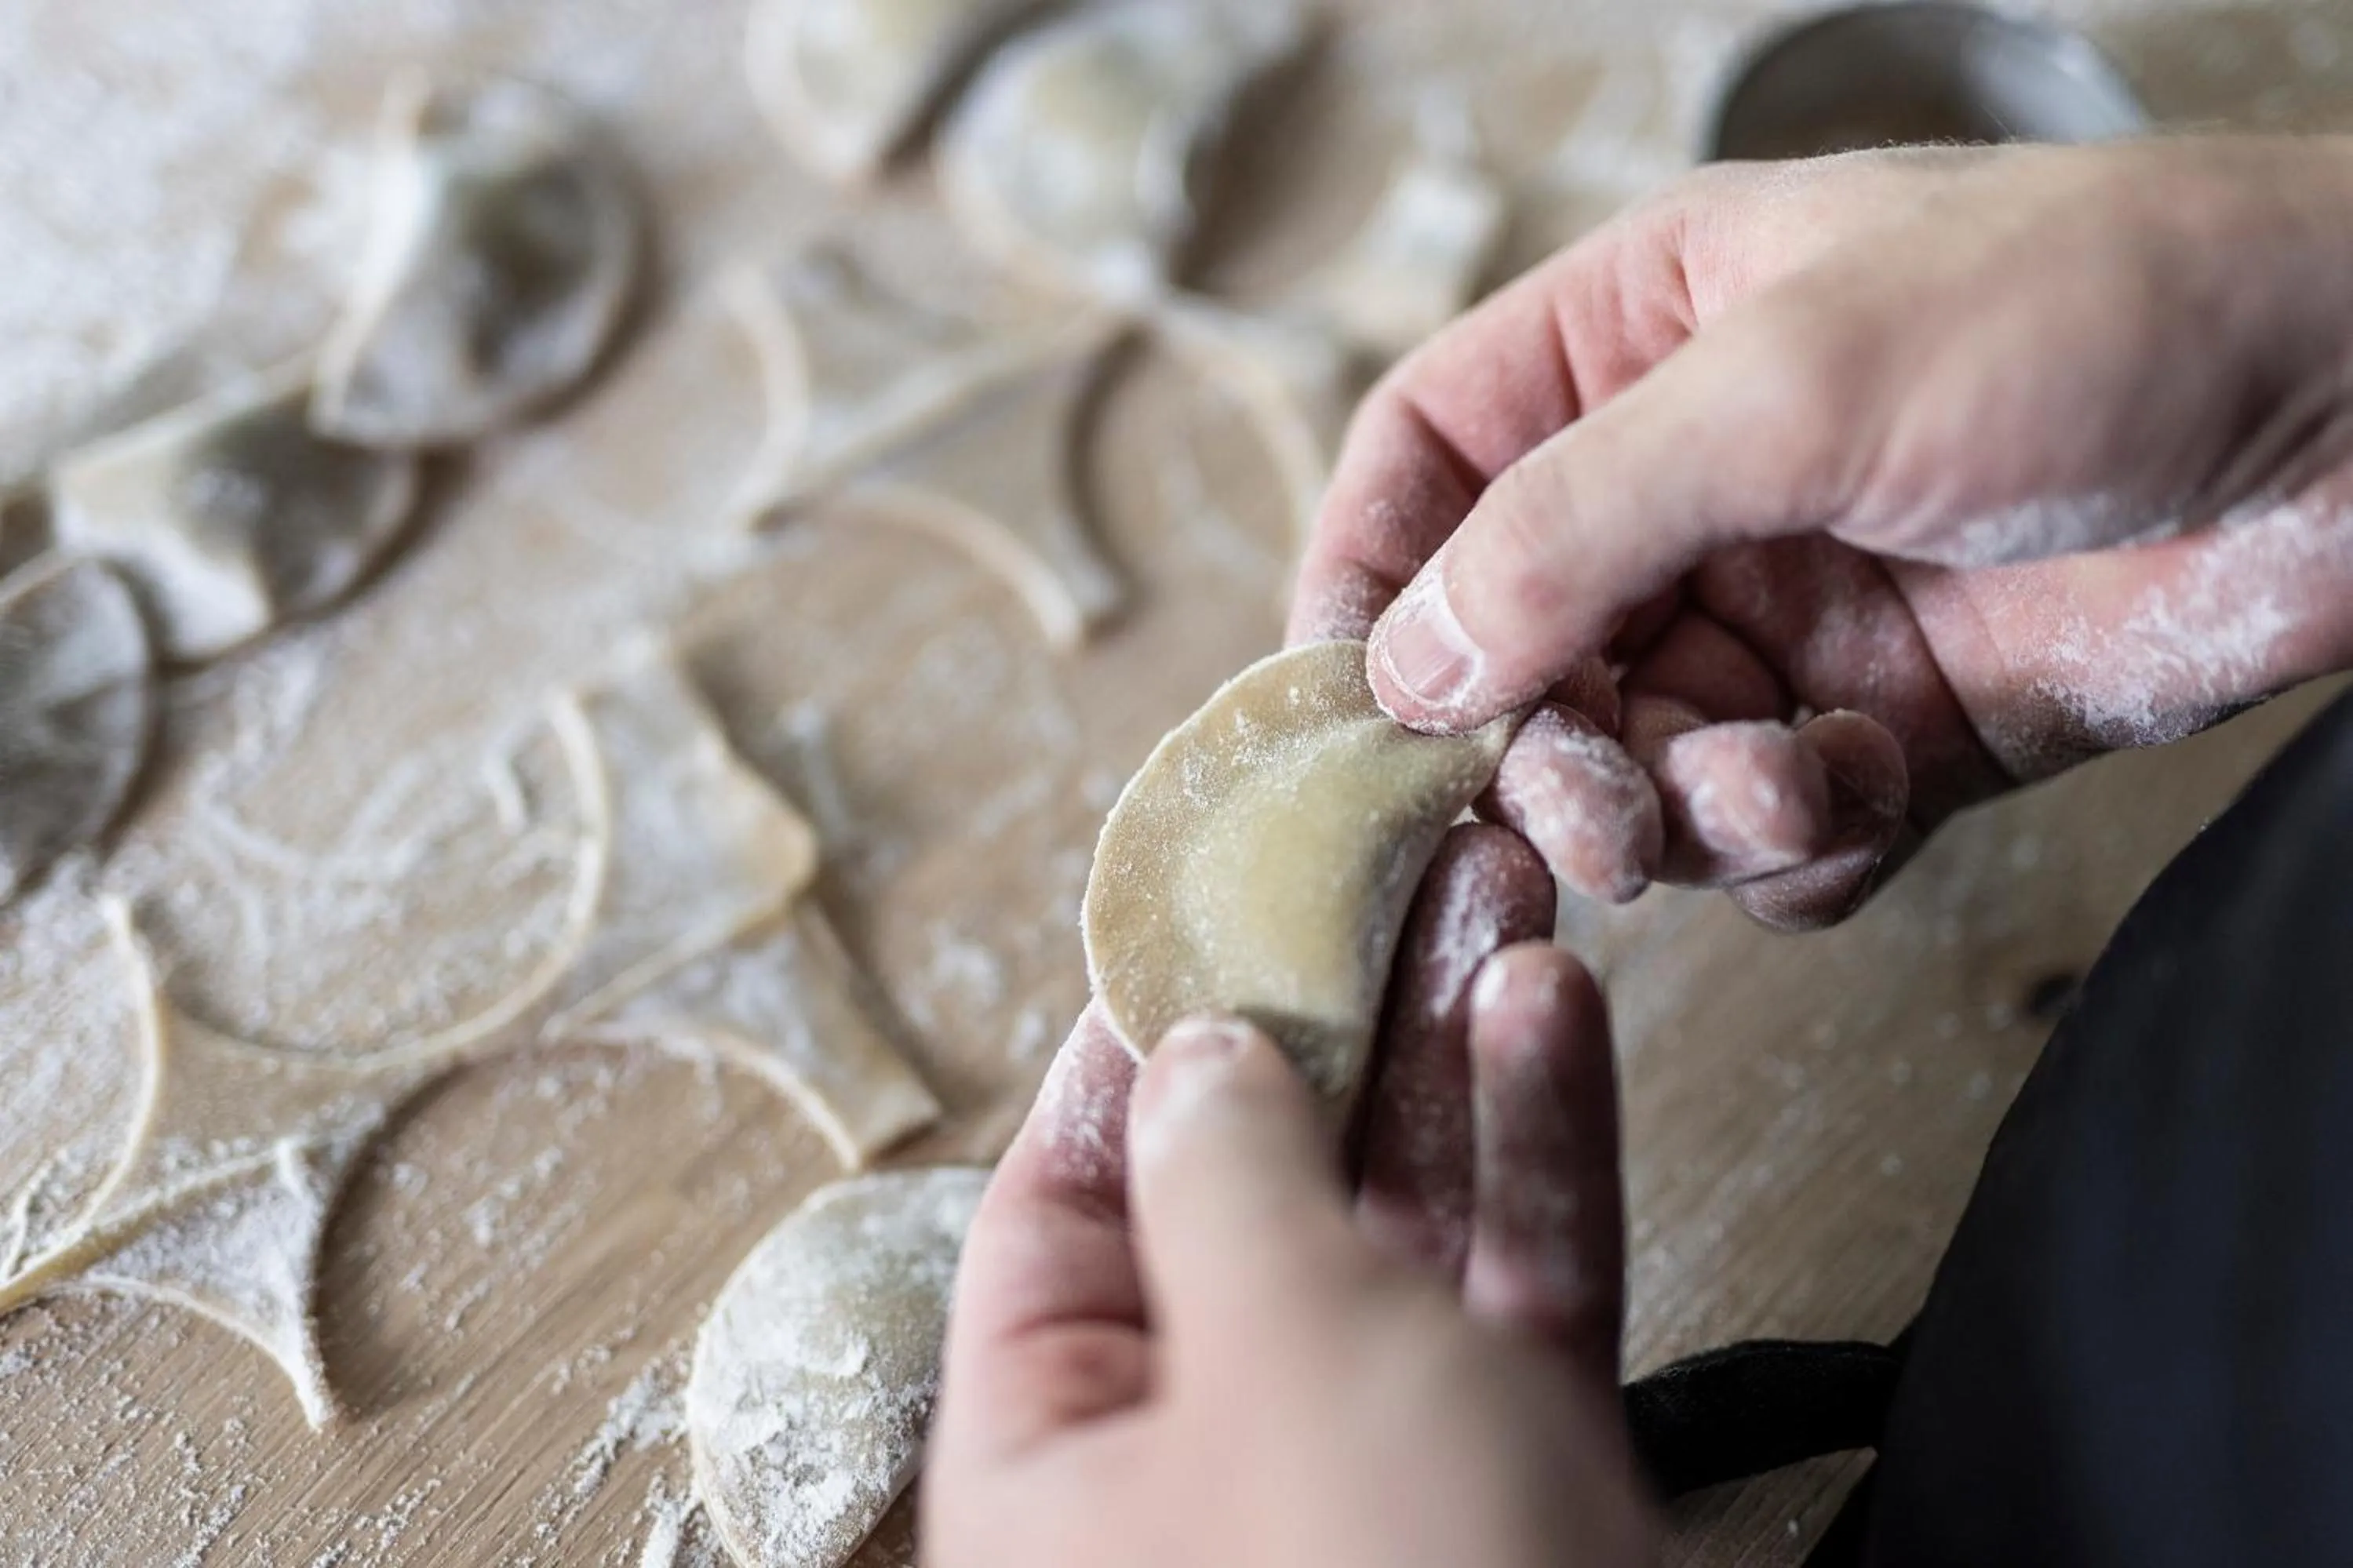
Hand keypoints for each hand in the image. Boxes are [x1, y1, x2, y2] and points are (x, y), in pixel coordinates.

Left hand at [923, 826, 1655, 1567]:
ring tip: (1493, 885)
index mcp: (1058, 1454)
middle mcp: (1199, 1460)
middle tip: (1379, 862)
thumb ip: (1223, 1184)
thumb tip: (1182, 1066)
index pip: (1054, 1210)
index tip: (1191, 908)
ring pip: (1395, 1218)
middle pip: (1245, 1190)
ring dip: (1447, 1050)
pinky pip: (1509, 1289)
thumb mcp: (1276, 1353)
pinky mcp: (1513, 1481)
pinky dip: (1537, 1153)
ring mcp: (1368, 1470)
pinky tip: (1553, 1013)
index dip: (1120, 1050)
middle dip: (1325, 1017)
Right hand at [1292, 139, 2352, 927]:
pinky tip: (1864, 790)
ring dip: (1678, 805)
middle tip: (1586, 809)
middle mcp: (1685, 487)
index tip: (1340, 717)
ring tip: (1779, 779)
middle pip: (1510, 651)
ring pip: (1629, 764)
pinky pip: (1759, 836)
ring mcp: (1779, 614)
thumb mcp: (1794, 384)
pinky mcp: (1876, 730)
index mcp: (1635, 343)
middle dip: (1539, 745)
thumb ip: (1571, 524)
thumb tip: (1401, 666)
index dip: (1363, 585)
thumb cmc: (2090, 315)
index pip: (1425, 464)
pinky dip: (1790, 846)